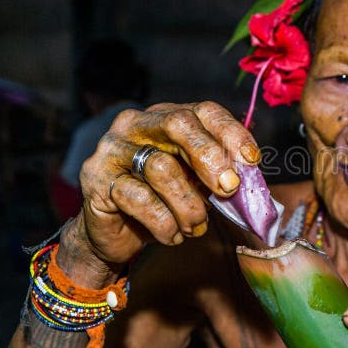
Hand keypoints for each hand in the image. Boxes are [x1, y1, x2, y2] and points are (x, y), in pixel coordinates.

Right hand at [69, 101, 259, 271]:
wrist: (117, 234)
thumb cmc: (164, 201)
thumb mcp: (197, 183)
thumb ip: (219, 173)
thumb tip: (250, 175)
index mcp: (166, 117)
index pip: (204, 111)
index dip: (231, 133)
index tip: (251, 161)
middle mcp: (136, 124)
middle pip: (179, 124)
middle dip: (210, 157)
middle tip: (229, 189)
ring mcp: (112, 150)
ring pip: (161, 167)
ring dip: (188, 204)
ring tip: (196, 226)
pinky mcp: (96, 180)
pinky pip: (139, 199)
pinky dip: (164, 223)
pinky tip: (172, 235)